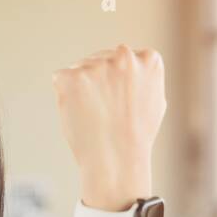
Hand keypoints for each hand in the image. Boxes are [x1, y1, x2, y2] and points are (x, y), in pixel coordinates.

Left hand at [52, 44, 166, 208]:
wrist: (116, 160)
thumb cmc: (137, 137)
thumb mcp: (155, 100)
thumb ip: (143, 76)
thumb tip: (132, 61)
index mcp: (149, 59)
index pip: (125, 58)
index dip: (119, 82)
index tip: (123, 102)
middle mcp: (124, 55)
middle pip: (100, 59)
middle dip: (98, 81)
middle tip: (106, 112)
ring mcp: (97, 65)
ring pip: (80, 69)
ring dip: (82, 89)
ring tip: (95, 115)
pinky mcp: (71, 76)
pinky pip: (61, 79)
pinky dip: (65, 95)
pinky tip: (80, 114)